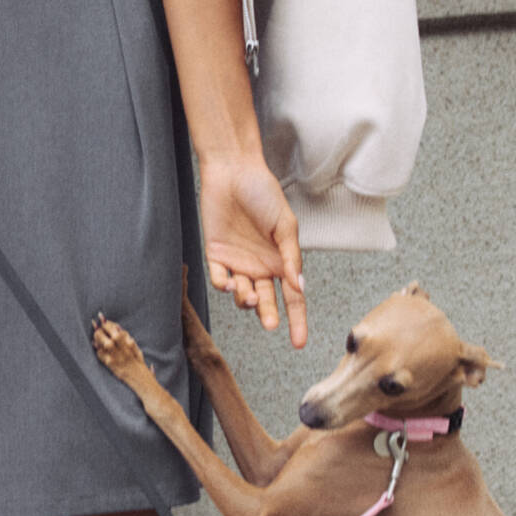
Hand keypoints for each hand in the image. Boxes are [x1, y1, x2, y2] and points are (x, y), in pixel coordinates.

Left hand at [197, 156, 306, 347]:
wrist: (233, 172)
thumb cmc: (264, 194)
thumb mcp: (285, 225)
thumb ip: (291, 257)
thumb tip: (299, 287)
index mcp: (281, 262)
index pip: (292, 299)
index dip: (296, 321)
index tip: (299, 343)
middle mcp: (260, 267)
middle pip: (266, 302)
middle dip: (267, 315)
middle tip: (269, 324)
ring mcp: (238, 263)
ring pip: (242, 295)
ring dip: (245, 299)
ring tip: (249, 293)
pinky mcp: (215, 255)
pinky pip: (219, 279)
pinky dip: (224, 285)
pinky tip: (230, 281)